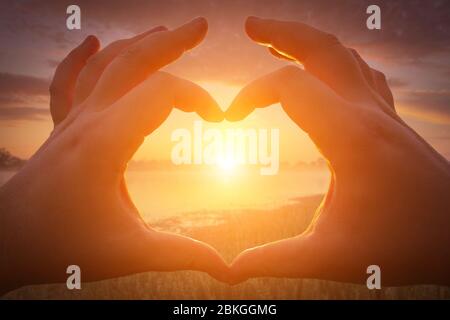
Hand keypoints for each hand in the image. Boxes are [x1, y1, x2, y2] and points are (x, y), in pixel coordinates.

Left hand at [0, 18, 227, 294]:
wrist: (6, 242)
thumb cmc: (63, 246)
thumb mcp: (128, 253)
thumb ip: (180, 254)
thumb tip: (225, 268)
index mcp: (107, 142)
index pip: (162, 94)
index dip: (198, 98)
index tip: (220, 120)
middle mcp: (88, 121)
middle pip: (132, 62)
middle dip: (170, 41)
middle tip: (199, 25)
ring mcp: (71, 121)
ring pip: (103, 66)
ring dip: (136, 44)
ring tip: (163, 31)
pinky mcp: (62, 129)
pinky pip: (68, 82)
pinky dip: (79, 58)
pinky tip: (91, 41)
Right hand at [227, 17, 449, 285]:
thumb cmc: (402, 246)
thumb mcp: (332, 257)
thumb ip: (276, 260)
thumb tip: (231, 271)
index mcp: (349, 136)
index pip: (288, 87)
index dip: (250, 95)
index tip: (229, 120)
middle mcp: (367, 112)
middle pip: (321, 48)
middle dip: (282, 31)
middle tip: (251, 23)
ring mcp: (383, 112)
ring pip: (344, 54)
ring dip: (308, 41)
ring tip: (277, 39)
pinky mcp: (390, 120)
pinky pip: (362, 73)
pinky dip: (336, 60)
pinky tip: (324, 70)